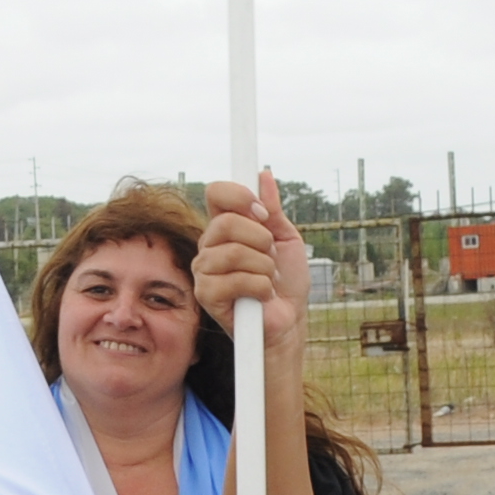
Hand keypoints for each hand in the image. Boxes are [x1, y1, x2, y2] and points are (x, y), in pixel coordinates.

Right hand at [196, 172, 308, 363]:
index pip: (216, 193)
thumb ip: (273, 210)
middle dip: (261, 239)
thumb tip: (263, 175)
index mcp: (225, 227)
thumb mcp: (286, 239)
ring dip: (264, 268)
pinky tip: (261, 296)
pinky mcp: (206, 294)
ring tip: (267, 279)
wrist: (290, 319)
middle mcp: (209, 245)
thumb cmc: (287, 282)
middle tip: (269, 256)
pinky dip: (260, 287)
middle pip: (226, 222)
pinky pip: (238, 279)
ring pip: (234, 252)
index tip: (262, 211)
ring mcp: (204, 270)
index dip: (239, 195)